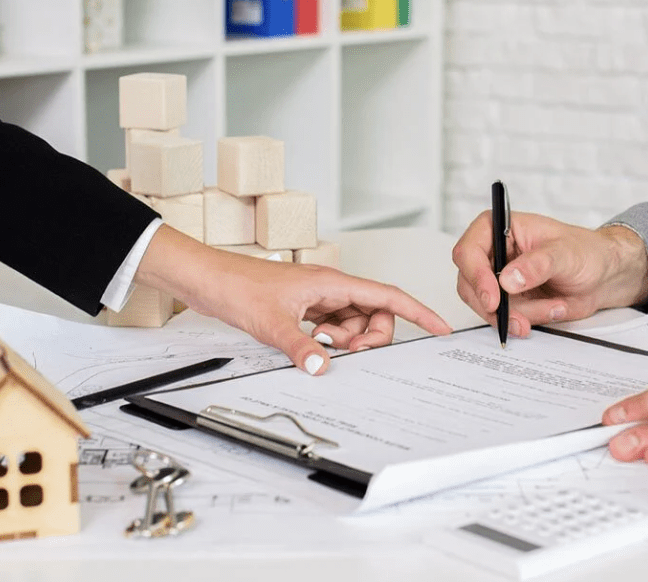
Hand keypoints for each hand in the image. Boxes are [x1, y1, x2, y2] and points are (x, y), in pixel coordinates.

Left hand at [135, 226, 451, 374]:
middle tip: (347, 353)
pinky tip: (309, 344)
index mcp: (333, 283)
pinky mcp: (305, 308)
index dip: (418, 311)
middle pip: (374, 314)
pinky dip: (328, 341)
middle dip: (369, 337)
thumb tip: (324, 368)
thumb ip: (301, 348)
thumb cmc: (238, 286)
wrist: (209, 279)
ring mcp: (318, 298)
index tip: (439, 327)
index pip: (388, 296)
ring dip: (345, 341)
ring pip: (353, 323)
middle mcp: (331, 288)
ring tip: (317, 345)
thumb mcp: (272, 323)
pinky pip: (332, 327)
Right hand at [452, 211, 647, 335]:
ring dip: (515, 315)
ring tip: (551, 309)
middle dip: (495, 305)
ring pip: (484, 306)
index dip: (475, 275)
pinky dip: (524, 322)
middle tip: (518, 320)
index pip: (469, 251)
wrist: (603, 275)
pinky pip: (502, 318)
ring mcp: (497, 279)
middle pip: (469, 283)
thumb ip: (537, 265)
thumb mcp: (565, 253)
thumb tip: (507, 279)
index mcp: (499, 228)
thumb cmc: (586, 251)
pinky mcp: (507, 300)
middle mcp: (492, 253)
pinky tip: (550, 311)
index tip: (493, 298)